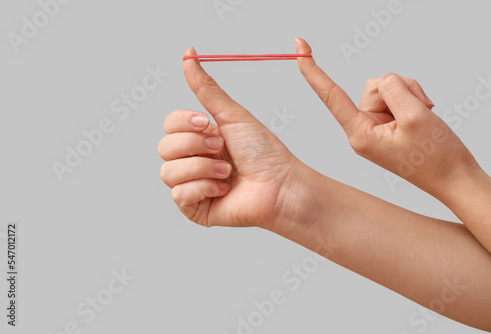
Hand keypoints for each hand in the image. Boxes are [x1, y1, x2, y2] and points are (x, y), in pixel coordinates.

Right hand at [158, 47, 306, 229]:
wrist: (280, 184)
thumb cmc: (263, 151)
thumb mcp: (232, 115)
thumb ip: (206, 88)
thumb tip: (189, 54)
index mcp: (199, 138)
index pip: (169, 124)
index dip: (184, 123)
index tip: (207, 123)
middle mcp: (193, 160)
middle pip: (164, 147)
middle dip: (195, 146)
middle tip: (222, 149)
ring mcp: (192, 185)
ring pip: (168, 172)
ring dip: (202, 168)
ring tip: (227, 172)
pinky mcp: (195, 208)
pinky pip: (179, 195)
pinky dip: (203, 188)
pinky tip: (223, 190)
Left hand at [295, 38, 479, 196]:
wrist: (454, 178)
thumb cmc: (436, 157)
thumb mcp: (416, 117)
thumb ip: (395, 91)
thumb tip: (385, 81)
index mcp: (360, 134)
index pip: (330, 96)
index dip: (313, 71)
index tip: (299, 47)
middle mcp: (362, 130)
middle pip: (372, 87)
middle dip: (400, 89)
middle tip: (421, 109)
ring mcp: (374, 128)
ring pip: (386, 89)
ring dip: (408, 94)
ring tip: (424, 114)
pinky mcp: (386, 125)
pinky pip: (394, 97)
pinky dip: (411, 99)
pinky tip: (423, 114)